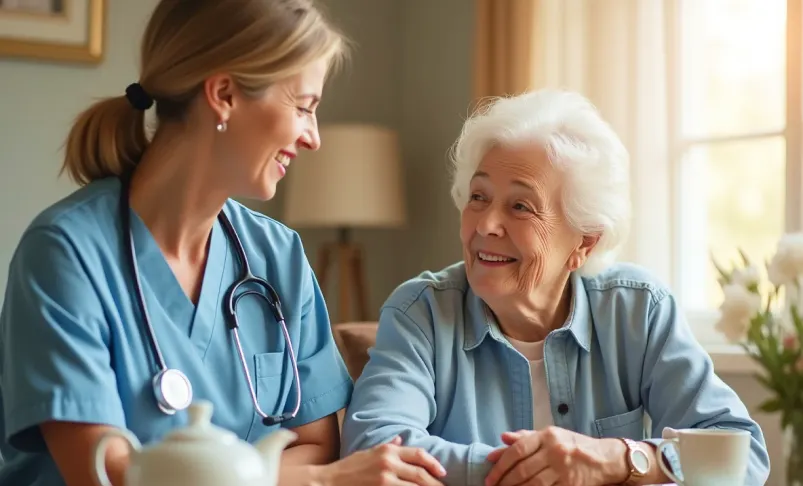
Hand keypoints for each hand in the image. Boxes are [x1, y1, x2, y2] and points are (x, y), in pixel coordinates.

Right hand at [323, 437, 446, 485]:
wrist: (329, 481)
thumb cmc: (349, 468)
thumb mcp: (369, 452)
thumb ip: (387, 446)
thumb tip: (400, 439)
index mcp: (387, 451)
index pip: (418, 454)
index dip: (433, 464)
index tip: (443, 472)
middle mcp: (388, 463)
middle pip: (420, 474)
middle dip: (435, 483)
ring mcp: (384, 479)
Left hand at [484, 427, 627, 485]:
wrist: (604, 459)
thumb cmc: (573, 445)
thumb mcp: (551, 435)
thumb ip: (525, 437)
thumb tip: (502, 438)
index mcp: (547, 436)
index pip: (518, 449)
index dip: (501, 463)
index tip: (490, 473)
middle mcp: (555, 451)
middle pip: (523, 469)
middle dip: (504, 480)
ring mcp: (563, 469)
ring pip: (532, 483)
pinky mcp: (570, 485)